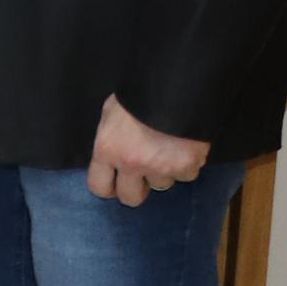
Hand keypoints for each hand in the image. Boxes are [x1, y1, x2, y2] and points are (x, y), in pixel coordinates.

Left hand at [88, 95, 209, 207]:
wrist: (175, 87)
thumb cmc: (138, 93)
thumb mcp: (112, 112)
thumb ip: (111, 136)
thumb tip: (112, 149)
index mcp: (107, 150)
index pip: (99, 187)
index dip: (108, 188)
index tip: (115, 184)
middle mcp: (132, 164)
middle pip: (131, 198)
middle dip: (137, 190)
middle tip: (143, 177)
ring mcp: (161, 168)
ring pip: (162, 184)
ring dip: (164, 172)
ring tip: (166, 150)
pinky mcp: (187, 166)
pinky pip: (187, 175)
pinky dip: (187, 165)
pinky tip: (185, 148)